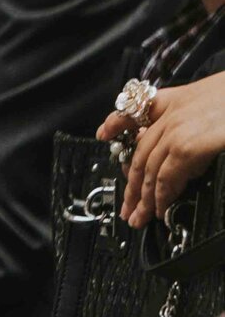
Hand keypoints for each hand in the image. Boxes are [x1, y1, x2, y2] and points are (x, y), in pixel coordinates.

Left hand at [99, 72, 224, 226]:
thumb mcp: (218, 106)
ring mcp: (178, 130)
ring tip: (137, 217)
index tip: (104, 134)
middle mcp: (172, 113)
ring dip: (142, 197)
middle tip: (126, 205)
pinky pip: (166, 177)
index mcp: (179, 99)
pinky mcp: (187, 146)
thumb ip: (200, 122)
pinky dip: (161, 197)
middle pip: (140, 152)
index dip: (117, 124)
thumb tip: (195, 151)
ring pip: (148, 168)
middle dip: (130, 182)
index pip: (136, 110)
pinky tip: (159, 210)